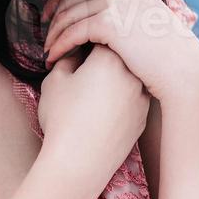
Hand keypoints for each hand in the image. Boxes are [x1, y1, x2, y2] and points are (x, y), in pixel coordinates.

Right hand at [36, 44, 149, 191]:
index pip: (101, 35)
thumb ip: (66, 58)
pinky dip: (120, 99)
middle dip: (101, 58)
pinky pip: (132, 99)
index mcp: (110, 57)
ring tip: (91, 92)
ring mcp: (142, 98)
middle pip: (119, 54)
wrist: (78, 163)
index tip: (72, 50)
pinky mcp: (143, 119)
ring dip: (113, 78)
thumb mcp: (55, 81)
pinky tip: (101, 111)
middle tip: (81, 68)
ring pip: (128, 77)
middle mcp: (133, 73)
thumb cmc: (62, 118)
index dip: (83, 39)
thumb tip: (74, 52)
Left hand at [41, 0, 198, 104]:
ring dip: (54, 33)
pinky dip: (59, 44)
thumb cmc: (169, 57)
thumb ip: (132, 17)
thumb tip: (116, 23)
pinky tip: (52, 57)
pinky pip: (73, 31)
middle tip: (42, 33)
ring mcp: (115, 3)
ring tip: (46, 50)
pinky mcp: (108, 22)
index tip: (51, 14)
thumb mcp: (151, 26)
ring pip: (70, 14)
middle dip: (54, 15)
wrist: (184, 70)